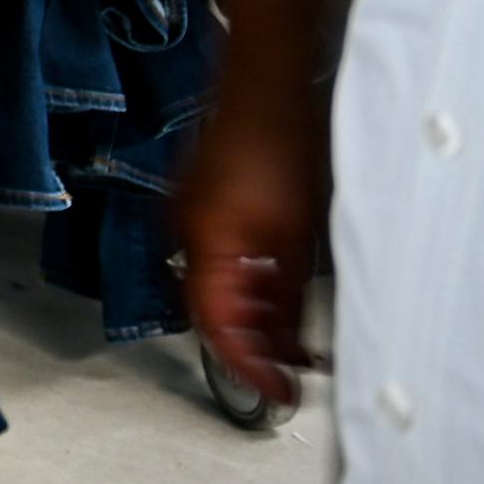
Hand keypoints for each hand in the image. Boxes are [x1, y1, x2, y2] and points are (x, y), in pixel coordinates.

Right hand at [170, 77, 328, 413]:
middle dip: (250, 347)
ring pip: (213, 288)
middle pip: (209, 312)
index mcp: (206, 247)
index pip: (218, 329)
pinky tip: (277, 291)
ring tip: (293, 337)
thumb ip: (288, 299)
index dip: (250, 368)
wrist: (265, 90)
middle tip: (291, 372)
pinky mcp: (199, 205)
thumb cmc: (282, 152)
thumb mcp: (297, 239)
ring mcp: (188, 218)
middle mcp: (186, 236)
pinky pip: (215, 261)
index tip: (279, 393)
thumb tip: (290, 348)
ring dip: (250, 317)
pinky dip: (244, 286)